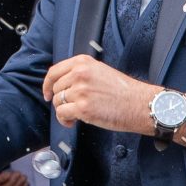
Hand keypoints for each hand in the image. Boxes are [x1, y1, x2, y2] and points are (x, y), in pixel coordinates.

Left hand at [43, 54, 158, 132]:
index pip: (54, 72)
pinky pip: (62, 114)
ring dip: (63, 111)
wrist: (139, 103)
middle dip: (60, 100)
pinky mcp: (82, 108)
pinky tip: (72, 122)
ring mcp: (80, 90)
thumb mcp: (99, 71)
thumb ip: (80, 73)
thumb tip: (62, 85)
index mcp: (83, 62)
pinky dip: (64, 120)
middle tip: (72, 108)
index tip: (47, 93)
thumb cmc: (123, 90)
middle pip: (55, 89)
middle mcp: (79, 74)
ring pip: (57, 102)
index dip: (47, 84)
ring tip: (75, 116)